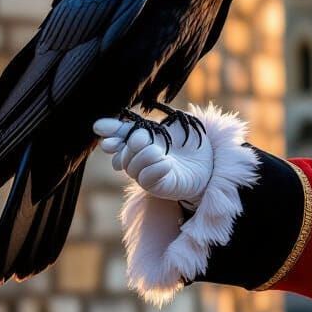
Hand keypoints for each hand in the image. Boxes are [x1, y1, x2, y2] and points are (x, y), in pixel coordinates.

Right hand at [93, 117, 213, 205]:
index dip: (109, 133)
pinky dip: (154, 170)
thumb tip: (110, 125)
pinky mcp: (160, 187)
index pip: (118, 137)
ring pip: (133, 168)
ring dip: (143, 157)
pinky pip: (148, 181)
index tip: (100, 128)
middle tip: (142, 138)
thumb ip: (145, 123)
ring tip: (159, 152)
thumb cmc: (190, 142)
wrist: (212, 160)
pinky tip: (167, 164)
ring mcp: (148, 175)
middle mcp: (140, 160)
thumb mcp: (170, 125)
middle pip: (123, 155)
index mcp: (140, 142)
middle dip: (129, 146)